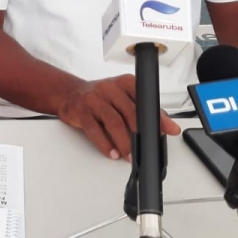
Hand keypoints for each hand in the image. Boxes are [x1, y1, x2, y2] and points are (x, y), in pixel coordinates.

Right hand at [55, 75, 181, 159]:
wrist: (69, 94)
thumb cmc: (100, 97)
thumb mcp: (123, 98)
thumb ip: (144, 109)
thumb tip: (166, 125)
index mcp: (125, 82)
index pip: (145, 100)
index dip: (158, 116)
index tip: (168, 130)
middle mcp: (110, 88)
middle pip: (130, 111)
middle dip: (141, 133)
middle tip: (146, 148)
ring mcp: (94, 98)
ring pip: (113, 122)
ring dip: (124, 142)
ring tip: (129, 155)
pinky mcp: (81, 111)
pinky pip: (94, 130)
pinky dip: (105, 144)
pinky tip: (112, 152)